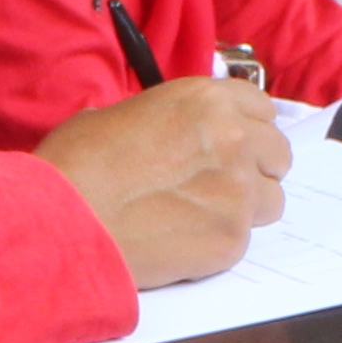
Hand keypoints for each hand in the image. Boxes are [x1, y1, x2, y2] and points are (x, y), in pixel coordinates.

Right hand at [36, 75, 286, 287]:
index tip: (237, 145)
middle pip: (277, 154)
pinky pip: (244, 240)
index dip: (248, 129)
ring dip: (245, 208)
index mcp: (205, 100)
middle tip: (221, 185)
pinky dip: (219, 242)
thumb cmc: (76, 166)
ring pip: (271, 200)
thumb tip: (162, 133)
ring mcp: (237, 190)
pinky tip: (182, 240)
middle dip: (255, 169)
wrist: (65, 220)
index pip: (261, 109)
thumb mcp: (115, 114)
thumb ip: (162, 119)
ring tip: (200, 216)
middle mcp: (232, 138)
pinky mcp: (231, 238)